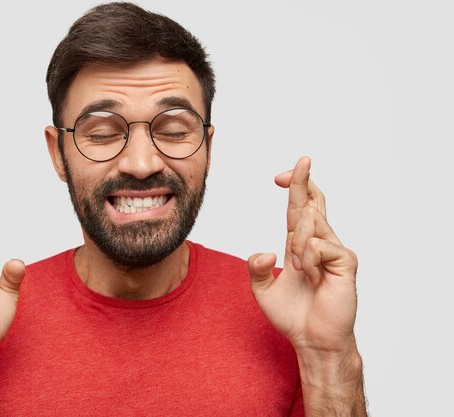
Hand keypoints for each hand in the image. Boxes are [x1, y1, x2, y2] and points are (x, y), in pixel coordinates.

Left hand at [247, 157, 358, 355]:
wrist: (312, 341)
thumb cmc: (293, 316)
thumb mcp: (262, 290)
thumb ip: (256, 269)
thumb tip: (263, 252)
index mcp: (300, 245)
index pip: (299, 208)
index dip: (295, 187)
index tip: (281, 174)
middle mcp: (319, 243)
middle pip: (313, 202)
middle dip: (304, 179)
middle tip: (301, 160)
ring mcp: (334, 251)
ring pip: (311, 222)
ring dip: (297, 241)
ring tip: (299, 268)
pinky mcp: (346, 262)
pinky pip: (320, 245)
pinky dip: (308, 257)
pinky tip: (309, 274)